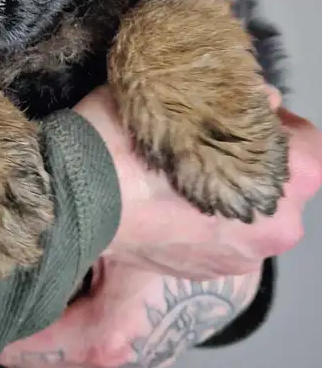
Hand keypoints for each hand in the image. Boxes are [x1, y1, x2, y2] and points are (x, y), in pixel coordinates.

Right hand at [0, 93, 321, 367]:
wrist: (69, 206)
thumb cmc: (123, 144)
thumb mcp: (175, 94)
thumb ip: (234, 94)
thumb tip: (262, 95)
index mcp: (280, 185)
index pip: (309, 145)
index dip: (277, 120)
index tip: (242, 109)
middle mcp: (273, 230)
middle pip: (281, 180)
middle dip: (254, 155)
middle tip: (207, 135)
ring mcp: (240, 260)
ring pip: (252, 208)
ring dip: (231, 185)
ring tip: (186, 168)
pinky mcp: (207, 274)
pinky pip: (224, 234)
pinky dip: (208, 215)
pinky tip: (171, 198)